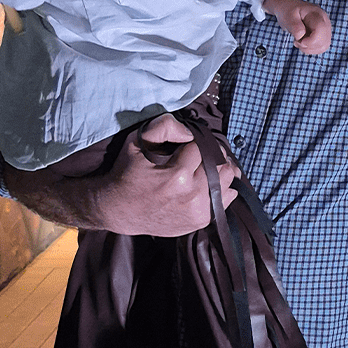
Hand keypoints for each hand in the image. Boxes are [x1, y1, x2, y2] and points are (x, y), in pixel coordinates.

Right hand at [96, 115, 238, 235]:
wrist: (118, 211)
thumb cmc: (127, 174)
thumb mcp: (136, 142)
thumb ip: (163, 127)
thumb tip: (190, 132)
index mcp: (177, 175)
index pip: (203, 146)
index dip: (196, 140)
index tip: (187, 144)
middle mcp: (192, 195)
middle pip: (221, 162)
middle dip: (212, 153)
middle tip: (198, 154)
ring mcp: (198, 210)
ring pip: (228, 179)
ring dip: (219, 169)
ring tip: (204, 166)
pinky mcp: (201, 220)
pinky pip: (228, 197)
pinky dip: (222, 186)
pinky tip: (208, 182)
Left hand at [263, 0, 331, 53]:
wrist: (289, 7)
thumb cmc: (288, 10)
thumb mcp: (288, 16)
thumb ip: (294, 25)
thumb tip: (301, 35)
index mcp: (317, 14)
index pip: (321, 30)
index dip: (312, 40)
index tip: (299, 41)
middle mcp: (325, 21)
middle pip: (324, 40)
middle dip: (309, 46)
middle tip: (296, 41)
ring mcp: (325, 29)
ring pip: (323, 46)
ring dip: (309, 48)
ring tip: (298, 41)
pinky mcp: (322, 36)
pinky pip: (320, 48)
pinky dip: (310, 49)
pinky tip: (302, 42)